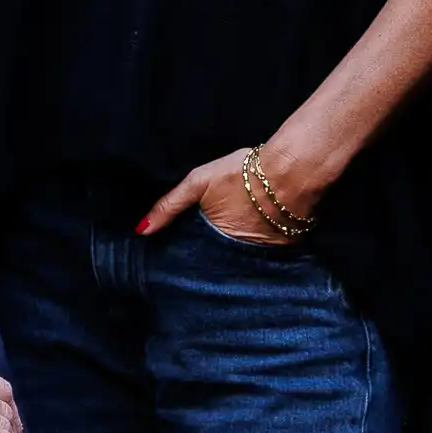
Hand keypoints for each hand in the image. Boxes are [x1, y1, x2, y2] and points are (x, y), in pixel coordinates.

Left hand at [137, 146, 317, 246]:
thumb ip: (169, 206)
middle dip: (209, 260)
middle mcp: (235, 253)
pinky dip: (258, 252)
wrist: (290, 170)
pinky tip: (256, 243)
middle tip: (204, 253)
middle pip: (216, 261)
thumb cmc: (242, 172)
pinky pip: (264, 257)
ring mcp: (259, 253)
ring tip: (229, 249)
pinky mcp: (282, 250)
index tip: (178, 257)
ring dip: (234, 259)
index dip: (187, 254)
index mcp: (213, 239)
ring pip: (240, 261)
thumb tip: (141, 230)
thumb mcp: (198, 182)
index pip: (194, 256)